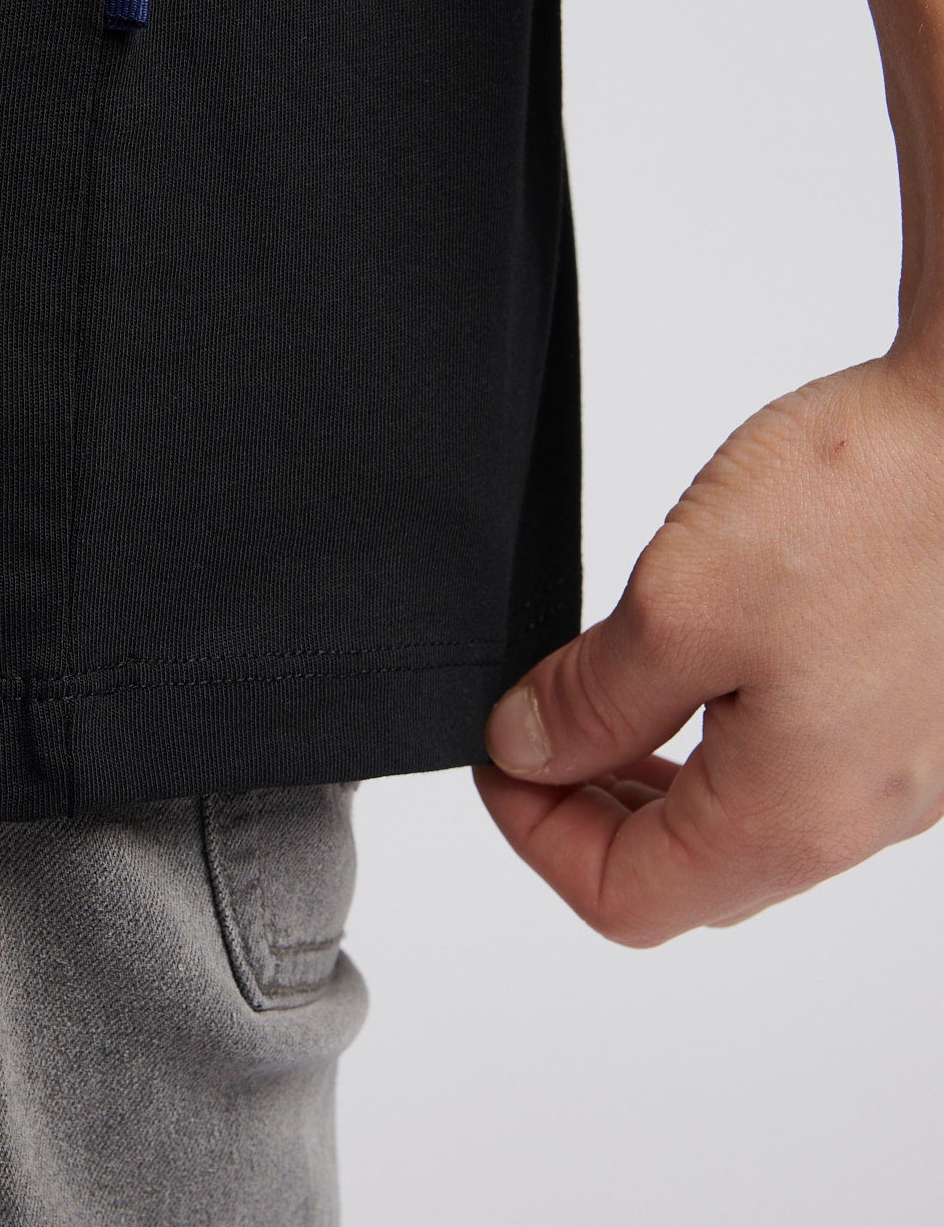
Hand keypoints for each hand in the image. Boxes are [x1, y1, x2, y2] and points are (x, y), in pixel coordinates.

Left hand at [473, 350, 943, 945]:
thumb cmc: (870, 499)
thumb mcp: (680, 601)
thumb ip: (594, 698)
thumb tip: (528, 750)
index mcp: (795, 815)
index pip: (627, 899)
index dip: (534, 835)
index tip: (497, 756)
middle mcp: (863, 814)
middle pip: (692, 875)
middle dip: (592, 809)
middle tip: (539, 727)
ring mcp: (904, 767)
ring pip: (749, 820)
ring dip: (659, 771)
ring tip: (609, 689)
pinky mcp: (922, 712)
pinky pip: (804, 764)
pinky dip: (728, 735)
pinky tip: (705, 656)